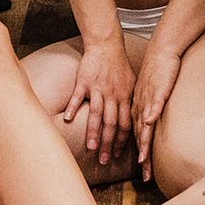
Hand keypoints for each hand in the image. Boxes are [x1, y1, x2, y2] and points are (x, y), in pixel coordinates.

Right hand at [63, 40, 135, 163]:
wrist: (106, 45)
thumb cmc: (118, 66)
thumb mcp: (131, 83)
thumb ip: (130, 102)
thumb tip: (136, 120)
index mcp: (124, 97)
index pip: (125, 123)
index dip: (122, 141)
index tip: (118, 155)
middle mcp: (112, 95)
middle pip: (111, 123)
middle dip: (109, 143)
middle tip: (104, 160)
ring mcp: (97, 88)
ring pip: (96, 113)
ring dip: (93, 131)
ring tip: (91, 147)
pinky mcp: (84, 81)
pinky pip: (77, 96)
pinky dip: (72, 107)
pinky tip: (67, 119)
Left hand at [131, 49, 182, 177]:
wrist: (161, 53)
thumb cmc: (158, 76)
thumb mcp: (151, 98)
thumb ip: (151, 113)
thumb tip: (151, 128)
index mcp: (139, 112)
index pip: (139, 138)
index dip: (141, 156)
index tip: (144, 175)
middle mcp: (142, 108)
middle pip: (140, 136)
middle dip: (143, 157)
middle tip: (144, 177)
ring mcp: (149, 99)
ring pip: (144, 124)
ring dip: (144, 141)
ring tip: (144, 159)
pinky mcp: (157, 88)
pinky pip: (154, 101)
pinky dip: (152, 111)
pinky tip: (151, 121)